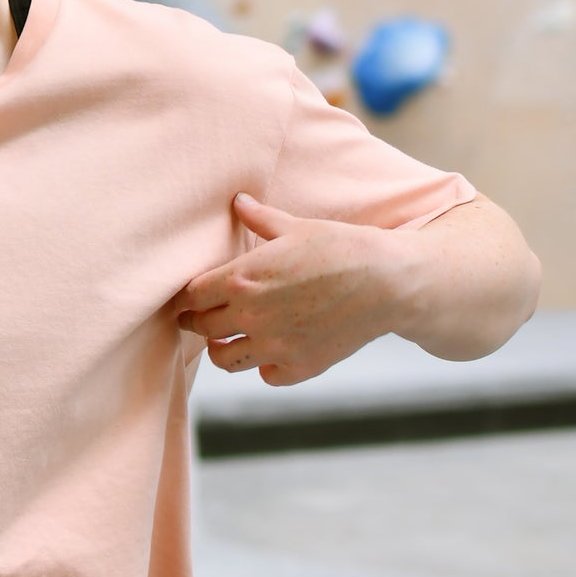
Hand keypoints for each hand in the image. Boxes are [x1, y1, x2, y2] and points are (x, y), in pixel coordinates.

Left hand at [170, 194, 401, 385]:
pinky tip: (270, 352)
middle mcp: (250, 316)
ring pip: (225, 359)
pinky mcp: (299, 366)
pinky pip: (265, 375)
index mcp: (241, 279)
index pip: (192, 295)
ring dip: (221, 348)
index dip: (187, 295)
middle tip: (199, 317)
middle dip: (197, 320)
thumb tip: (239, 201)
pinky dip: (265, 366)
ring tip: (225, 339)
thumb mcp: (296, 228)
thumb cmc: (342, 248)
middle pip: (202, 326)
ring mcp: (274, 345)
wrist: (388, 282)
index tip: (189, 296)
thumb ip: (260, 219)